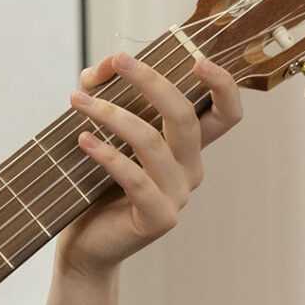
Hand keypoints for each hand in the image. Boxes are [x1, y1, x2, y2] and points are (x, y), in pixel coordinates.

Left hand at [55, 52, 241, 278]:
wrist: (86, 246)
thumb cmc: (96, 186)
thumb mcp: (102, 130)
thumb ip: (105, 91)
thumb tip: (105, 65)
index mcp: (188, 147)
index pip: (227, 114)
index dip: (224, 86)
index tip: (199, 59)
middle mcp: (190, 169)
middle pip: (184, 117)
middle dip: (152, 82)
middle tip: (119, 61)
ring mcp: (177, 195)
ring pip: (152, 142)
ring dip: (112, 114)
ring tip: (78, 101)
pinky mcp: (158, 218)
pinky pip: (135, 178)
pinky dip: (107, 155)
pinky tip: (83, 140)